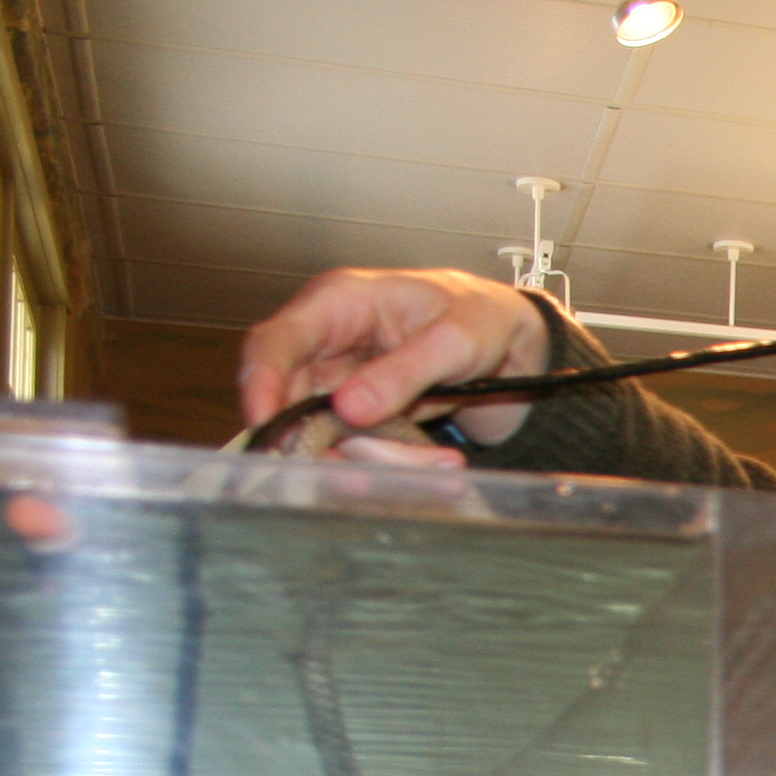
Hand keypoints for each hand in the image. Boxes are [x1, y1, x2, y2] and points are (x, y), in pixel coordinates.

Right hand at [237, 268, 555, 463]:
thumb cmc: (482, 318)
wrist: (513, 343)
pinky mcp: (362, 415)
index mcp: (338, 302)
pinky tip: (439, 461)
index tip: (267, 427)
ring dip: (376, 458)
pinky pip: (359, 447)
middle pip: (292, 400)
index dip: (261, 385)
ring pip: (327, 434)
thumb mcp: (455, 339)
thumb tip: (348, 408)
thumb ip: (403, 372)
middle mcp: (328, 343)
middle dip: (325, 442)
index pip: (274, 342)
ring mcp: (342, 382)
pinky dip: (393, 462)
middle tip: (371, 473)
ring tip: (441, 463)